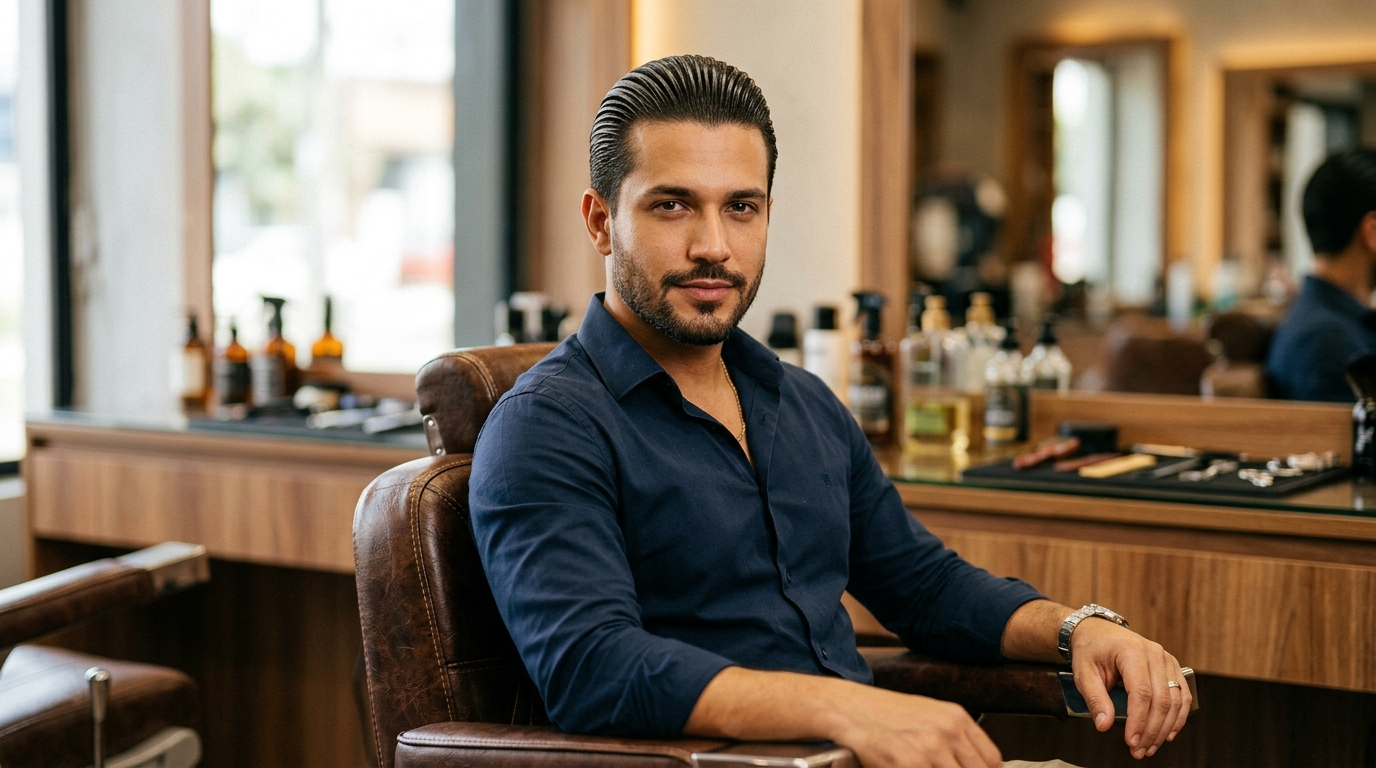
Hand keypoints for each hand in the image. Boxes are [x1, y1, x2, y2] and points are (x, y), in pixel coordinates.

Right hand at [832, 686, 1001, 767]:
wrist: (848, 710)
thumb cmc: (884, 715)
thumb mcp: (928, 717)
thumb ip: (955, 739)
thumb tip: (975, 764)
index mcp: (956, 718)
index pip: (992, 761)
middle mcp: (948, 731)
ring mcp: (931, 748)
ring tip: (919, 766)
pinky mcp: (911, 762)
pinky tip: (906, 767)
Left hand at [1070, 618, 1192, 759]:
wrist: (1098, 632)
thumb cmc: (1090, 650)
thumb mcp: (1083, 673)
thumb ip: (1095, 699)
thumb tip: (1104, 725)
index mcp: (1131, 651)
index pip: (1141, 692)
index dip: (1139, 721)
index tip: (1131, 741)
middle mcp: (1154, 653)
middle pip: (1161, 699)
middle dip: (1152, 730)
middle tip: (1139, 750)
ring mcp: (1166, 658)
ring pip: (1175, 700)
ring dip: (1165, 728)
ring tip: (1150, 747)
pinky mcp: (1171, 666)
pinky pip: (1182, 694)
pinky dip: (1178, 717)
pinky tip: (1167, 733)